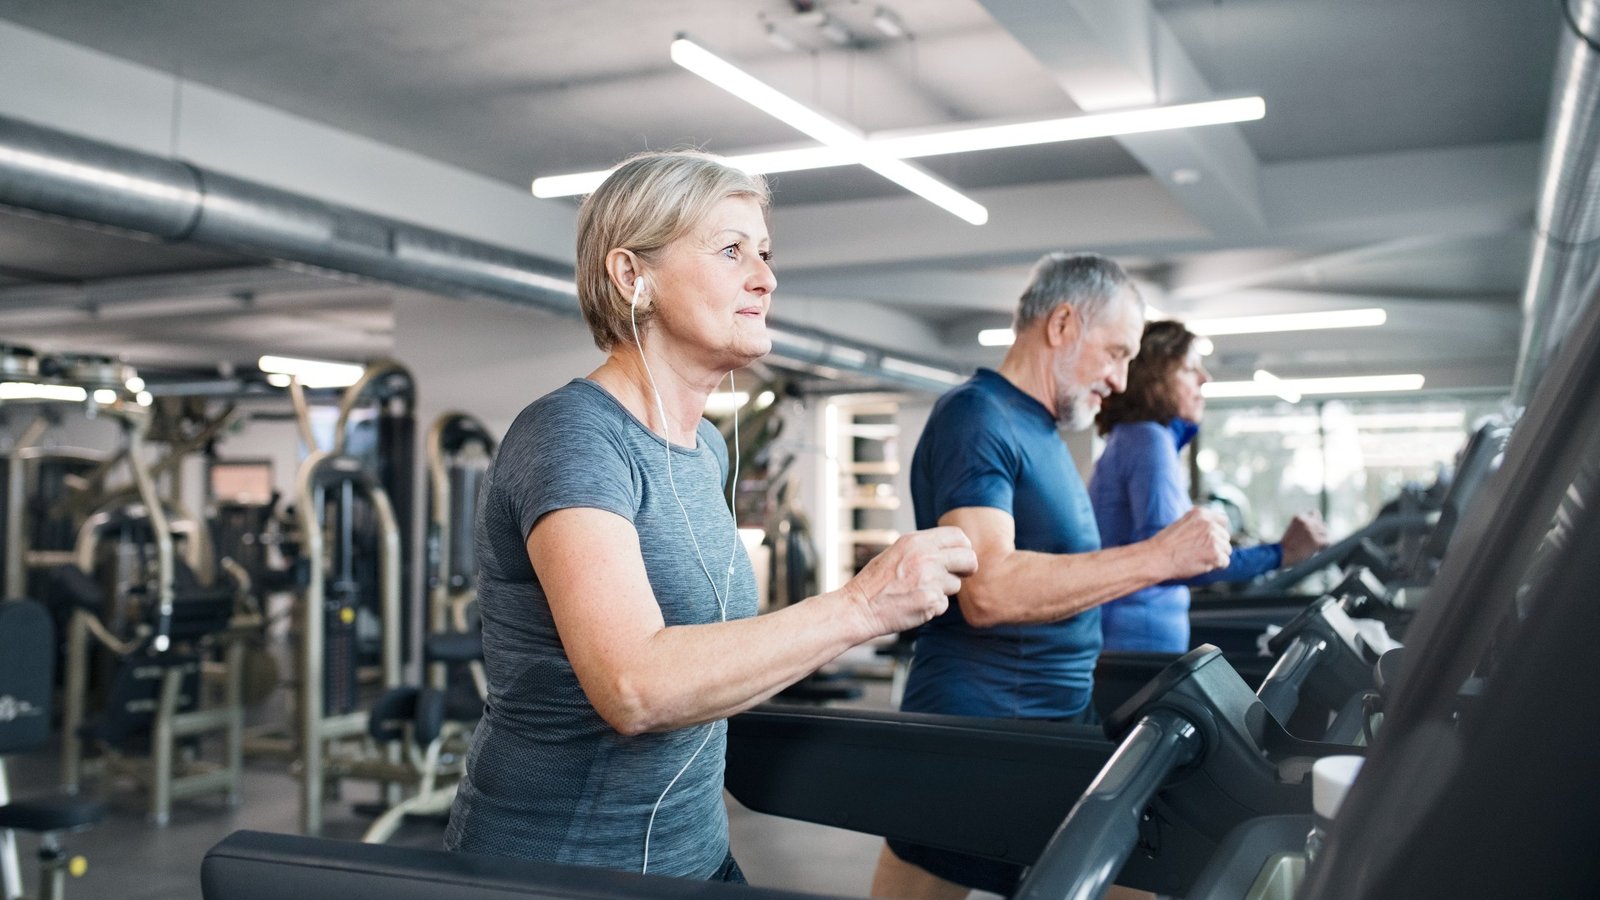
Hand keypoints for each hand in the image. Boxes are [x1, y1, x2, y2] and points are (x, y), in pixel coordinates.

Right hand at [842, 526, 976, 637]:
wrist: (859, 607)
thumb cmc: (876, 581)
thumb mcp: (897, 552)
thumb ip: (923, 548)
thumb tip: (952, 550)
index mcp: (916, 541)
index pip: (958, 537)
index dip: (964, 548)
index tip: (961, 557)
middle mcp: (926, 557)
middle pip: (969, 559)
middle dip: (968, 568)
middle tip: (961, 575)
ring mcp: (930, 580)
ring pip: (956, 585)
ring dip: (943, 590)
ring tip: (918, 591)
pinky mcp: (931, 602)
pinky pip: (944, 604)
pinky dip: (933, 607)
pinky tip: (913, 604)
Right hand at [1150, 507, 1231, 578]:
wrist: (1157, 557)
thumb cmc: (1166, 544)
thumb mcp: (1182, 524)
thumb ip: (1199, 523)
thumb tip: (1213, 527)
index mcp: (1201, 513)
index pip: (1223, 520)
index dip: (1218, 531)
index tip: (1209, 539)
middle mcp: (1209, 523)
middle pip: (1226, 537)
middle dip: (1217, 546)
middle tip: (1199, 551)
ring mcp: (1213, 538)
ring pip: (1227, 550)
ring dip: (1216, 556)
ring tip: (1199, 557)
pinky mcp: (1215, 553)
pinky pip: (1225, 562)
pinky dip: (1215, 566)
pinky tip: (1202, 564)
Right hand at [1279, 512, 1330, 566]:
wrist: (1282, 554)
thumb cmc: (1286, 545)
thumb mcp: (1293, 529)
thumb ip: (1305, 526)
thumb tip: (1322, 528)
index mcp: (1299, 517)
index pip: (1315, 513)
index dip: (1314, 522)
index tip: (1310, 530)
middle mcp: (1307, 522)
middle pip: (1322, 524)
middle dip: (1319, 531)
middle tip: (1311, 540)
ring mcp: (1313, 531)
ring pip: (1325, 533)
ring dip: (1321, 539)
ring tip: (1311, 546)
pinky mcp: (1317, 541)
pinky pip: (1327, 542)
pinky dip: (1322, 547)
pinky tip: (1315, 550)